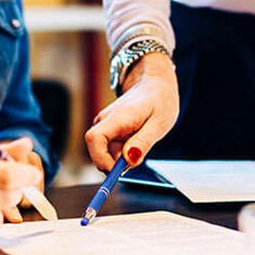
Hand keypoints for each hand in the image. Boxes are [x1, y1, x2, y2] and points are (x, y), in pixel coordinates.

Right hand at [85, 53, 178, 170]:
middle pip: (98, 151)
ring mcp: (104, 125)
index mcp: (117, 117)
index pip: (94, 140)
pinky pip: (110, 149)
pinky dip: (122, 152)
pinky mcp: (106, 130)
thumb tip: (129, 161)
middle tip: (137, 157)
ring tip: (140, 142)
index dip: (101, 159)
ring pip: (106, 153)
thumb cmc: (159, 99)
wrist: (154, 83)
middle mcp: (104, 121)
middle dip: (115, 163)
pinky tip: (135, 141)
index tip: (117, 170)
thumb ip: (143, 143)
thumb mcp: (159, 123)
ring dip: (121, 157)